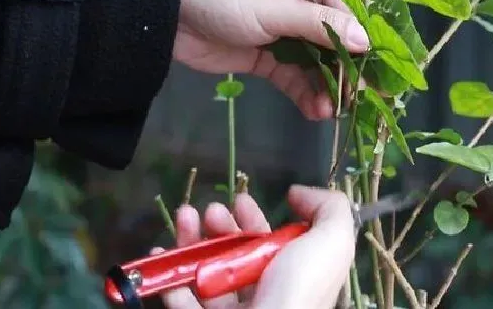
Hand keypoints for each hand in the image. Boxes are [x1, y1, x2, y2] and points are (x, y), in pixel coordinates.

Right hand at [152, 185, 355, 308]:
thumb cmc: (298, 289)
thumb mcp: (332, 242)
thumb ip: (328, 210)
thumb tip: (298, 194)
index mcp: (292, 276)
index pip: (270, 244)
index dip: (255, 219)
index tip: (240, 201)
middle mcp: (263, 294)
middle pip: (234, 254)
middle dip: (220, 225)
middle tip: (210, 210)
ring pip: (204, 272)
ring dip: (190, 240)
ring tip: (185, 217)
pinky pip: (179, 301)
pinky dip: (166, 278)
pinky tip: (160, 255)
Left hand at [175, 0, 369, 120]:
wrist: (170, 13)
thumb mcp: (275, 8)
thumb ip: (321, 25)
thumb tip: (365, 41)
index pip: (348, 11)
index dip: (362, 44)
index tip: (376, 75)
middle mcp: (304, 1)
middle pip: (336, 41)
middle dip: (345, 72)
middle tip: (356, 102)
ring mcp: (286, 31)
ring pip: (316, 63)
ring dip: (325, 87)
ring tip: (330, 112)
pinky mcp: (268, 56)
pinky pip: (294, 76)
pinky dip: (304, 93)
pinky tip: (314, 110)